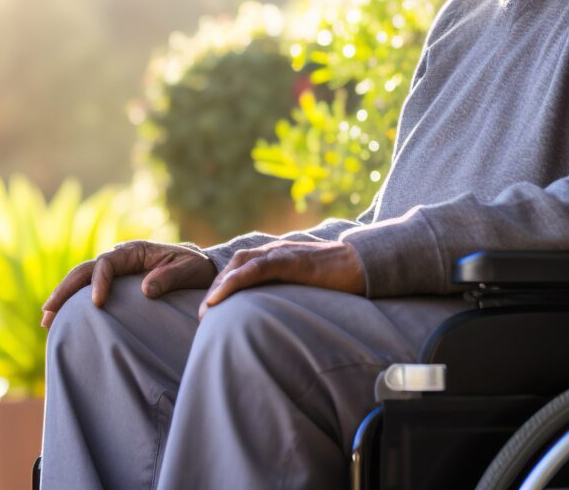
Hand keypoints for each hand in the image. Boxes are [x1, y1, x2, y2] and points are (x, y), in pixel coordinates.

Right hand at [41, 240, 217, 328]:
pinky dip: (73, 302)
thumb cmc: (195, 268)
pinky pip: (89, 290)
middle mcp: (121, 258)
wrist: (200, 269)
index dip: (99, 281)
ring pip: (82, 280)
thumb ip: (169, 277)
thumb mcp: (189, 270)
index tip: (97, 303)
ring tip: (46, 318)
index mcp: (136, 250)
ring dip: (63, 297)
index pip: (107, 262)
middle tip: (49, 312)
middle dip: (66, 289)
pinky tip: (61, 319)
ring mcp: (116, 271)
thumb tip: (146, 290)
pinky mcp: (115, 284)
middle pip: (86, 270)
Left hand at [199, 240, 365, 318]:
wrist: (363, 264)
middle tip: (204, 315)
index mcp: (279, 256)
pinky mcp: (291, 260)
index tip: (212, 309)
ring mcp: (284, 252)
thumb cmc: (338, 279)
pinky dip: (234, 281)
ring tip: (207, 310)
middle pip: (236, 264)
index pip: (242, 265)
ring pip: (241, 264)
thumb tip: (277, 317)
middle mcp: (277, 250)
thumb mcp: (306, 285)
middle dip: (216, 287)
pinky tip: (220, 296)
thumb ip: (289, 291)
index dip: (224, 284)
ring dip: (219, 286)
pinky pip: (256, 268)